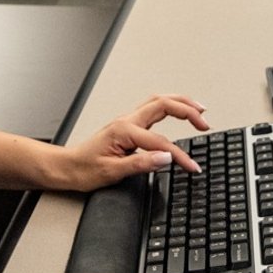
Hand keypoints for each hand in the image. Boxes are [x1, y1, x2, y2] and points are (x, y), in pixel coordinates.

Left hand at [52, 94, 209, 191]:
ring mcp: (127, 121)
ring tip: (200, 110)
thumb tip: (165, 157)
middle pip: (164, 104)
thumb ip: (141, 163)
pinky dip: (171, 106)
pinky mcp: (128, 126)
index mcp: (124, 131)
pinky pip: (153, 108)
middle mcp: (126, 121)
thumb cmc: (83, 169)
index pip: (161, 143)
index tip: (192, 167)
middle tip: (205, 123)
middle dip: (188, 110)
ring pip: (159, 101)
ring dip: (181, 102)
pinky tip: (179, 112)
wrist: (67, 167)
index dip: (180, 156)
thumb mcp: (112, 171)